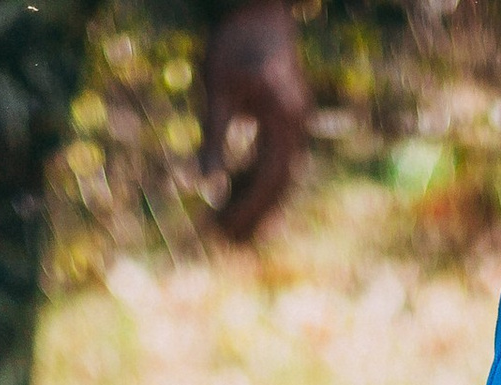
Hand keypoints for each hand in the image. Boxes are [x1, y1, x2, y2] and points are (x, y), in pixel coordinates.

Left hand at [196, 0, 308, 243]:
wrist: (259, 6)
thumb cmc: (234, 41)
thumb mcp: (216, 90)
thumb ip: (213, 138)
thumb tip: (203, 184)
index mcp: (284, 121)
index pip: (269, 180)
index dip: (247, 210)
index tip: (222, 231)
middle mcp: (296, 126)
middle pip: (278, 186)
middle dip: (253, 217)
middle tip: (226, 244)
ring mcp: (295, 124)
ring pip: (278, 176)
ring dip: (254, 203)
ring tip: (226, 226)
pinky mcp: (286, 119)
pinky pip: (273, 159)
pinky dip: (254, 180)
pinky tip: (232, 195)